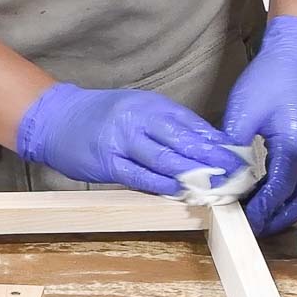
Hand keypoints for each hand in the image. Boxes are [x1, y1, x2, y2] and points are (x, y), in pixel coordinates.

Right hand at [17, 84, 246, 196]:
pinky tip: (182, 192)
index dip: (217, 142)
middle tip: (236, 174)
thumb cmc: (102, 115)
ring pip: (166, 160)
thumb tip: (206, 143)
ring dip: (193, 175)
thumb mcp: (138, 108)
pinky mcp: (109, 163)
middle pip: (184, 141)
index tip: (239, 156)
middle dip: (213, 159)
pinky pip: (141, 177)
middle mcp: (139, 119)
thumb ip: (168, 124)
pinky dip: (163, 185)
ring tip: (217, 186)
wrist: (56, 119)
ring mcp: (123, 141)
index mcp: (151, 105)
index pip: (192, 124)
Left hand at [222, 15, 296, 235]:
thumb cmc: (272, 79)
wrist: (291, 58)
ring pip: (296, 197)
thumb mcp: (243, 111)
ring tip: (251, 212)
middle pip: (292, 203)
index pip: (275, 192)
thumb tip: (220, 174)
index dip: (258, 210)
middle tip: (245, 224)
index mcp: (291, 149)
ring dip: (276, 209)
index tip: (241, 219)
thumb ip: (232, 147)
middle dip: (271, 218)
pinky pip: (294, 183)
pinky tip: (260, 193)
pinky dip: (280, 195)